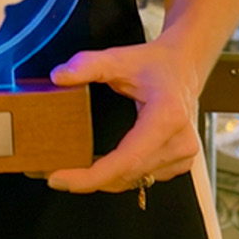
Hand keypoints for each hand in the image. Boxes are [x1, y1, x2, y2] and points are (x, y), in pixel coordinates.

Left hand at [45, 40, 201, 194]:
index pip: (126, 160)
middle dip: (88, 179)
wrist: (183, 67)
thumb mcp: (118, 58)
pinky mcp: (180, 163)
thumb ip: (87, 65)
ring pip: (133, 180)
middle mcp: (179, 141)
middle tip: (55, 174)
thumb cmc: (155, 64)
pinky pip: (143, 177)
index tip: (60, 179)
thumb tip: (59, 76)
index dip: (90, 176)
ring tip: (75, 169)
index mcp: (167, 116)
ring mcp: (182, 155)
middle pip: (126, 175)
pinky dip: (120, 175)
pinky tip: (103, 165)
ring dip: (104, 179)